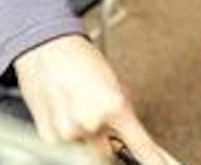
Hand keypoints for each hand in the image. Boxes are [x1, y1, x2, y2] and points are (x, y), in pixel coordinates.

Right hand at [14, 35, 176, 164]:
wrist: (46, 48)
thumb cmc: (80, 59)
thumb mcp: (115, 84)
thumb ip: (124, 114)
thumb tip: (132, 138)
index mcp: (114, 107)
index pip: (141, 146)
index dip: (154, 161)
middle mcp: (90, 123)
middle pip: (110, 154)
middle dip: (110, 142)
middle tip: (103, 122)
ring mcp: (67, 133)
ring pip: (87, 151)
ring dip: (88, 138)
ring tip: (81, 110)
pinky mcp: (48, 136)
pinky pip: (67, 145)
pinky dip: (71, 134)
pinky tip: (69, 112)